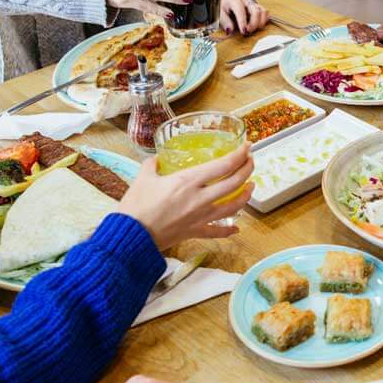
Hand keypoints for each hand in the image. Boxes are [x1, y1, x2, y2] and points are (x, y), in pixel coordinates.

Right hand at [117, 142, 254, 248]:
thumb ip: (152, 166)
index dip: (239, 154)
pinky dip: (229, 230)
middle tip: (251, 161)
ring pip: (233, 206)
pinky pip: (217, 231)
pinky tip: (237, 228)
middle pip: (234, 182)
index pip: (223, 165)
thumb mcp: (143, 178)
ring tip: (251, 186)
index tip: (247, 146)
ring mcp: (201, 216)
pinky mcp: (196, 231)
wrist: (131, 236)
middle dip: (247, 169)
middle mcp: (200, 197)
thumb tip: (156, 160)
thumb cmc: (136, 206)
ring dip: (246, 195)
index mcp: (188, 180)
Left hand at [219, 0, 268, 35]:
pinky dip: (264, 21)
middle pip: (256, 11)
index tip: (243, 32)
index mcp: (234, 0)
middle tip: (248, 32)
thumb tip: (230, 30)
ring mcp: (253, 4)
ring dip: (260, 23)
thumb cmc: (223, 7)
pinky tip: (258, 27)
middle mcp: (246, 1)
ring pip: (263, 12)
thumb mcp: (219, 12)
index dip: (243, 22)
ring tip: (254, 30)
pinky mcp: (258, 8)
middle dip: (254, 24)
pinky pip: (265, 13)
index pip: (241, 10)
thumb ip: (224, 21)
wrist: (227, 0)